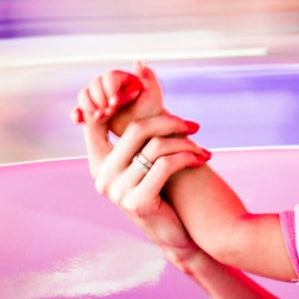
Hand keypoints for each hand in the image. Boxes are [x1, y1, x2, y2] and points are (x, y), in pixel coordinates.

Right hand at [76, 63, 210, 267]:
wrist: (186, 233)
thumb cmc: (169, 189)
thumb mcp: (152, 153)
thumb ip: (144, 120)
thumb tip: (141, 64)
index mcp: (99, 162)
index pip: (95, 120)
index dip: (116, 101)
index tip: (142, 90)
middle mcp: (102, 177)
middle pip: (136, 129)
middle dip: (170, 122)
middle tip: (194, 126)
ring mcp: (117, 192)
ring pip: (155, 147)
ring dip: (185, 144)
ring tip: (203, 148)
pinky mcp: (137, 203)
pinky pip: (166, 166)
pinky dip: (188, 158)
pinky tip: (203, 159)